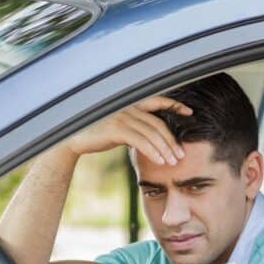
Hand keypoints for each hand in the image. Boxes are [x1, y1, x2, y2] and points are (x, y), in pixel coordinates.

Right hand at [59, 96, 191, 164]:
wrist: (73, 139)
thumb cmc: (97, 135)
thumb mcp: (119, 128)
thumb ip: (135, 128)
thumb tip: (150, 139)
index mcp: (130, 104)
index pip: (157, 101)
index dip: (174, 105)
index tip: (190, 112)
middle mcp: (128, 107)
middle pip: (158, 123)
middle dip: (172, 140)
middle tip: (181, 155)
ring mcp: (122, 116)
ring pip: (152, 133)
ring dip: (165, 149)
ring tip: (173, 162)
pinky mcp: (116, 128)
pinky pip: (140, 141)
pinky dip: (153, 152)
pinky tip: (160, 162)